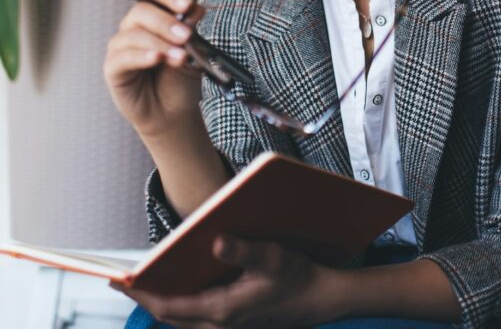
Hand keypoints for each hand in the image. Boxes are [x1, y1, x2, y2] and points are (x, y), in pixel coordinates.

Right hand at [103, 0, 205, 137]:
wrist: (173, 112)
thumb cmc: (180, 79)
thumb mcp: (194, 53)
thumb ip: (192, 31)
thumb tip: (194, 7)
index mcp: (158, 16)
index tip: (188, 5)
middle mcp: (136, 26)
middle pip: (142, 10)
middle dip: (166, 22)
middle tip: (185, 36)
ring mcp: (122, 46)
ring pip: (133, 33)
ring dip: (160, 43)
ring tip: (180, 57)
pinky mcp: (113, 68)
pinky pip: (123, 56)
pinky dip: (142, 56)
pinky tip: (156, 59)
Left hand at [112, 236, 346, 328]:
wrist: (321, 300)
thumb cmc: (298, 277)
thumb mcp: (273, 258)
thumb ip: (243, 250)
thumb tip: (215, 241)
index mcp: (222, 310)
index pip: (169, 305)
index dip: (141, 292)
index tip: (118, 280)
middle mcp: (219, 325)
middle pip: (169, 315)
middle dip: (145, 297)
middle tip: (121, 279)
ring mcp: (227, 328)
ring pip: (182, 320)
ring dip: (162, 303)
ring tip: (145, 281)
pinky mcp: (233, 324)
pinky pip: (195, 320)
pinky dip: (181, 306)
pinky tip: (181, 288)